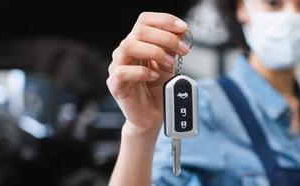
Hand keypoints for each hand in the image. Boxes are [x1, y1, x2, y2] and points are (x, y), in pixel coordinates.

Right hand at [107, 12, 190, 133]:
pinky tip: (154, 76)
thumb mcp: (170, 64)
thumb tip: (182, 30)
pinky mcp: (115, 84)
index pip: (144, 21)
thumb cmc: (157, 90)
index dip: (164, 20)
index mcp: (138, 43)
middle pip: (139, 31)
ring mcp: (117, 67)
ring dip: (154, 51)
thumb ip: (173, 47)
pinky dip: (142, 72)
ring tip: (169, 63)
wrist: (152, 116)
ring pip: (128, 46)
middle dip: (165, 38)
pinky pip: (122, 71)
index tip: (183, 28)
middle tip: (182, 50)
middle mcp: (125, 52)